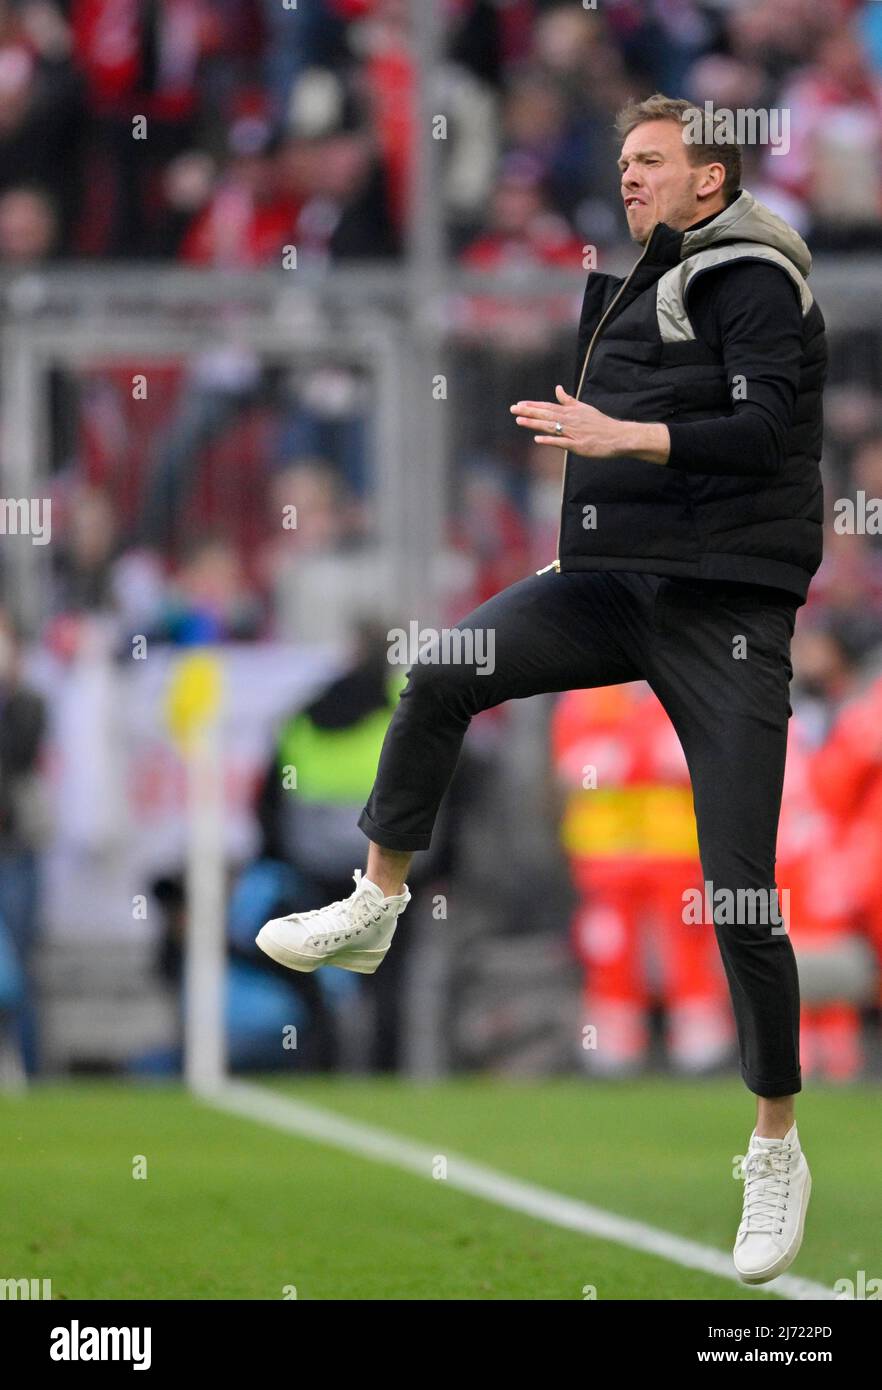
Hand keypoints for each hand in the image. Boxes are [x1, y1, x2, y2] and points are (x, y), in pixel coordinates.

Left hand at [510, 384, 669, 463]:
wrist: (617, 436)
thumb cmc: (600, 423)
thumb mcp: (584, 408)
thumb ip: (568, 400)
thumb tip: (558, 388)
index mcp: (570, 412)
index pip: (548, 407)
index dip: (533, 406)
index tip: (519, 404)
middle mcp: (570, 420)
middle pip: (546, 415)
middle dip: (529, 412)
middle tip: (513, 409)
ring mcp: (573, 433)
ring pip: (551, 426)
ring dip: (535, 424)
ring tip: (520, 421)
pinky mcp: (578, 445)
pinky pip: (561, 442)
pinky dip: (549, 440)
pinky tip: (538, 439)